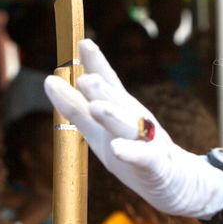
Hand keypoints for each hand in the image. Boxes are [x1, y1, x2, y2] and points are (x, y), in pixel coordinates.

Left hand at [43, 39, 222, 218]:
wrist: (173, 181)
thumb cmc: (132, 151)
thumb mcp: (99, 130)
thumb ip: (76, 107)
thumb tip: (49, 80)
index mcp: (122, 109)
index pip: (109, 83)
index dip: (97, 64)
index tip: (84, 43)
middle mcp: (136, 119)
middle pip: (118, 102)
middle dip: (103, 91)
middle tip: (85, 78)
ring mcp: (147, 140)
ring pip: (130, 125)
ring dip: (115, 115)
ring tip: (97, 107)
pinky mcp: (154, 163)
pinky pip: (143, 157)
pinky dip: (131, 152)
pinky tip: (117, 148)